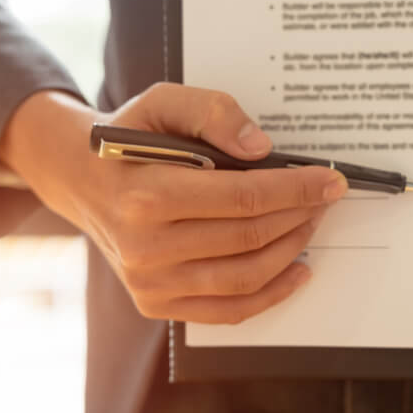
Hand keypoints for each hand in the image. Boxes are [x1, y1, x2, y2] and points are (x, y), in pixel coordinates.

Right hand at [0, 84, 347, 323]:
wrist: (81, 180)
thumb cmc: (129, 139)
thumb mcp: (162, 102)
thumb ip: (212, 112)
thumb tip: (262, 149)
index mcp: (147, 194)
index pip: (243, 197)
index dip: (296, 189)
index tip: (331, 180)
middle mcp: (145, 247)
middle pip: (250, 237)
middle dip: (300, 215)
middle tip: (325, 197)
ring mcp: (150, 283)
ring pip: (246, 277)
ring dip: (292, 250)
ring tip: (311, 223)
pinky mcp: (155, 304)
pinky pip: (228, 310)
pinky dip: (272, 294)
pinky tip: (298, 269)